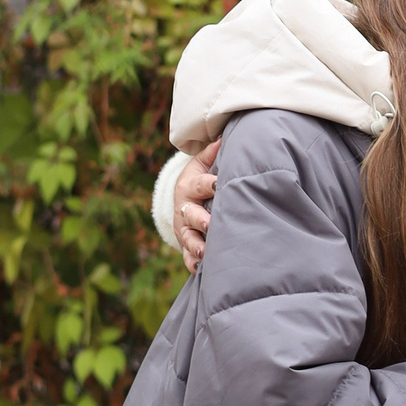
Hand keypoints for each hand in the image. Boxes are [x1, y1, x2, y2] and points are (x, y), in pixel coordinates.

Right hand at [174, 139, 219, 271]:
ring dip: (196, 246)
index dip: (208, 185)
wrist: (182, 197)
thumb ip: (212, 153)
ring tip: (205, 252)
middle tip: (212, 225)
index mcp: (189, 187)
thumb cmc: (199, 178)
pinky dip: (193, 263)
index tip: (218, 185)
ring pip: (188, 238)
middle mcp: (184, 209)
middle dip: (200, 220)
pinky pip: (187, 257)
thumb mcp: (202, 164)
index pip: (199, 185)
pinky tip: (200, 269)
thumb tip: (224, 136)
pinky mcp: (186, 244)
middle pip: (191, 215)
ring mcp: (184, 229)